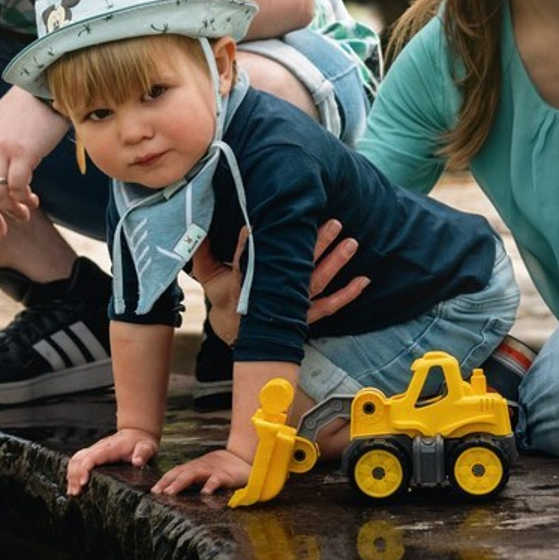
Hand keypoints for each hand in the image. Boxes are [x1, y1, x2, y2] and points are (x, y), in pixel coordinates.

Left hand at [0, 89, 67, 237]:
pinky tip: (33, 200)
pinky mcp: (24, 153)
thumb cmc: (28, 109)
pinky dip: (23, 199)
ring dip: (10, 211)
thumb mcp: (1, 127)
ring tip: (23, 216)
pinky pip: (17, 186)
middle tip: (0, 231)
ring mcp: (3, 150)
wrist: (46, 88)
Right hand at [67, 428, 159, 495]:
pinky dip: (72, 472)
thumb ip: (143, 453)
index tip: (83, 483)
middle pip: (79, 459)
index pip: (91, 457)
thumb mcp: (147, 447)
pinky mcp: (93, 454)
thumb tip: (137, 462)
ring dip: (71, 475)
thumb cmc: (142, 442)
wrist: (138, 433)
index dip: (84, 469)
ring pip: (76, 459)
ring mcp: (95, 450)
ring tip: (72, 492)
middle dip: (74, 475)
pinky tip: (73, 485)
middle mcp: (99, 447)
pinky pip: (78, 460)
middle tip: (75, 493)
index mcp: (110, 447)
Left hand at [151, 447, 252, 496]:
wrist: (241, 459)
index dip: (164, 480)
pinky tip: (205, 493)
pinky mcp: (225, 476)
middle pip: (180, 472)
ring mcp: (211, 471)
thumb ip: (192, 480)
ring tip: (170, 492)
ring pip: (193, 474)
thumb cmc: (220, 469)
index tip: (153, 491)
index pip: (175, 472)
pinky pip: (216, 480)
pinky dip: (210, 485)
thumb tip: (174, 491)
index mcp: (194, 468)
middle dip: (167, 482)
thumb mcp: (204, 472)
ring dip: (180, 483)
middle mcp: (200, 468)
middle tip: (156, 493)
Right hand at [190, 220, 369, 341]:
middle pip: (296, 268)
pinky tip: (363, 280)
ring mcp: (291, 308)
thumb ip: (204, 255)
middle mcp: (272, 296)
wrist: (238, 336)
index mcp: (246, 284)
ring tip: (351, 242)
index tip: (254, 227)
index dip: (249, 244)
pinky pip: (329, 306)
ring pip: (316, 282)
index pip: (248, 260)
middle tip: (333, 222)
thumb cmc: (225, 299)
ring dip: (335, 262)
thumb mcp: (209, 278)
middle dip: (315, 244)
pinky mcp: (304, 316)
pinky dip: (347, 295)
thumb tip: (195, 230)